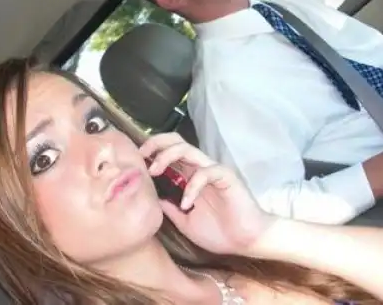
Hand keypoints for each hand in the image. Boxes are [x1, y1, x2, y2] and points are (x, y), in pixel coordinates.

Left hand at [139, 133, 276, 254]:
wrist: (247, 242)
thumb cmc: (219, 232)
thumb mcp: (184, 222)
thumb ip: (169, 208)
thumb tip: (151, 199)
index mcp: (189, 176)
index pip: (168, 151)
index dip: (151, 151)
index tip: (135, 160)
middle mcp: (199, 168)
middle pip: (176, 141)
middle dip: (156, 143)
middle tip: (142, 155)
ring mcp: (213, 170)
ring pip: (188, 150)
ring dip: (167, 156)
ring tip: (155, 171)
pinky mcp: (226, 177)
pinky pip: (206, 172)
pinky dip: (192, 186)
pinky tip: (186, 203)